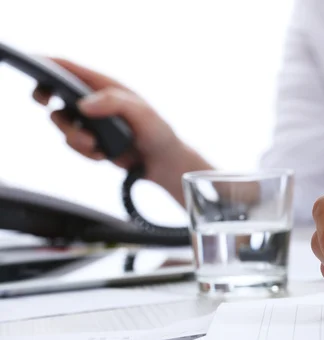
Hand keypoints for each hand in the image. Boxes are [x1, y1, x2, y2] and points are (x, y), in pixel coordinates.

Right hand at [33, 58, 210, 203]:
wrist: (162, 162)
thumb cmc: (157, 131)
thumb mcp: (141, 113)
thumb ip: (113, 103)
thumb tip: (82, 105)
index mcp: (104, 86)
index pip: (70, 68)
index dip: (47, 63)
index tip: (32, 63)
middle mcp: (93, 100)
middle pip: (54, 92)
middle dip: (44, 96)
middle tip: (47, 103)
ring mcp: (89, 121)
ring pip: (61, 123)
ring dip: (73, 136)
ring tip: (95, 144)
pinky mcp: (90, 140)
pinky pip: (73, 144)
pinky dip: (85, 152)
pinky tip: (104, 155)